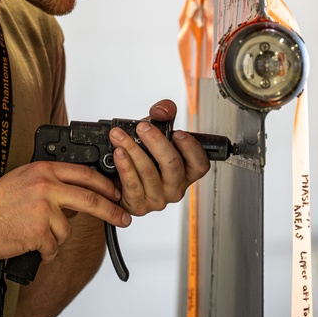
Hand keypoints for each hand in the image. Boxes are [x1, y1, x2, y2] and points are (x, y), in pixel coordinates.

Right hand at [0, 161, 130, 262]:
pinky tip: (28, 245)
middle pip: (91, 199)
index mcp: (43, 170)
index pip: (84, 174)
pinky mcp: (39, 231)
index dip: (105, 185)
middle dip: (112, 211)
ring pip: (68, 229)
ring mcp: (44, 209)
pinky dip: (44, 252)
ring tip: (32, 234)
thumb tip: (77, 197)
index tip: (116, 193)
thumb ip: (49, 183)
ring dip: (55, 238)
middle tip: (123, 218)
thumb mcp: (23, 180)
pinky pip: (53, 247)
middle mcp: (46, 186)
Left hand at [109, 99, 210, 215]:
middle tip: (141, 127)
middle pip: (172, 164)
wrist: (117, 178)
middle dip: (155, 141)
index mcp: (185, 172)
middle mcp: (174, 187)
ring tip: (120, 136)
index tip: (177, 133)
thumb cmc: (142, 155)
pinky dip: (124, 166)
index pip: (200, 164)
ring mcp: (158, 199)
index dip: (191, 148)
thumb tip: (161, 111)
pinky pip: (132, 185)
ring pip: (148, 172)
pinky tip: (119, 154)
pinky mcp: (139, 206)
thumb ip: (164, 114)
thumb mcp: (155, 130)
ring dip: (132, 149)